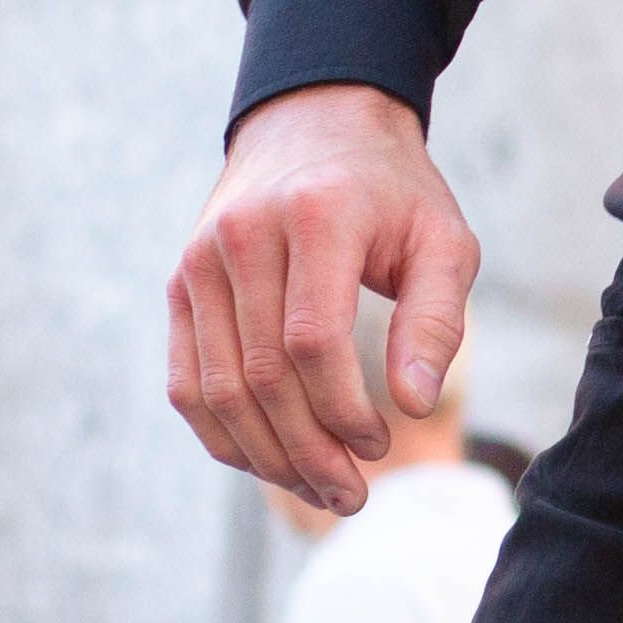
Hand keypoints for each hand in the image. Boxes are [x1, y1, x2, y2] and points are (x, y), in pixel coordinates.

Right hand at [168, 84, 476, 515]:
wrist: (313, 127)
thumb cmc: (393, 194)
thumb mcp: (443, 241)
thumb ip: (437, 321)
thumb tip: (416, 405)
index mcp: (314, 219)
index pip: (311, 341)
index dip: (343, 408)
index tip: (382, 443)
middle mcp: (239, 239)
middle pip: (260, 376)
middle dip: (307, 450)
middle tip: (353, 496)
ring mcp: (197, 264)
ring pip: (217, 389)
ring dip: (267, 455)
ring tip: (321, 491)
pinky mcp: (179, 287)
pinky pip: (187, 381)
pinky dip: (223, 433)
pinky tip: (270, 463)